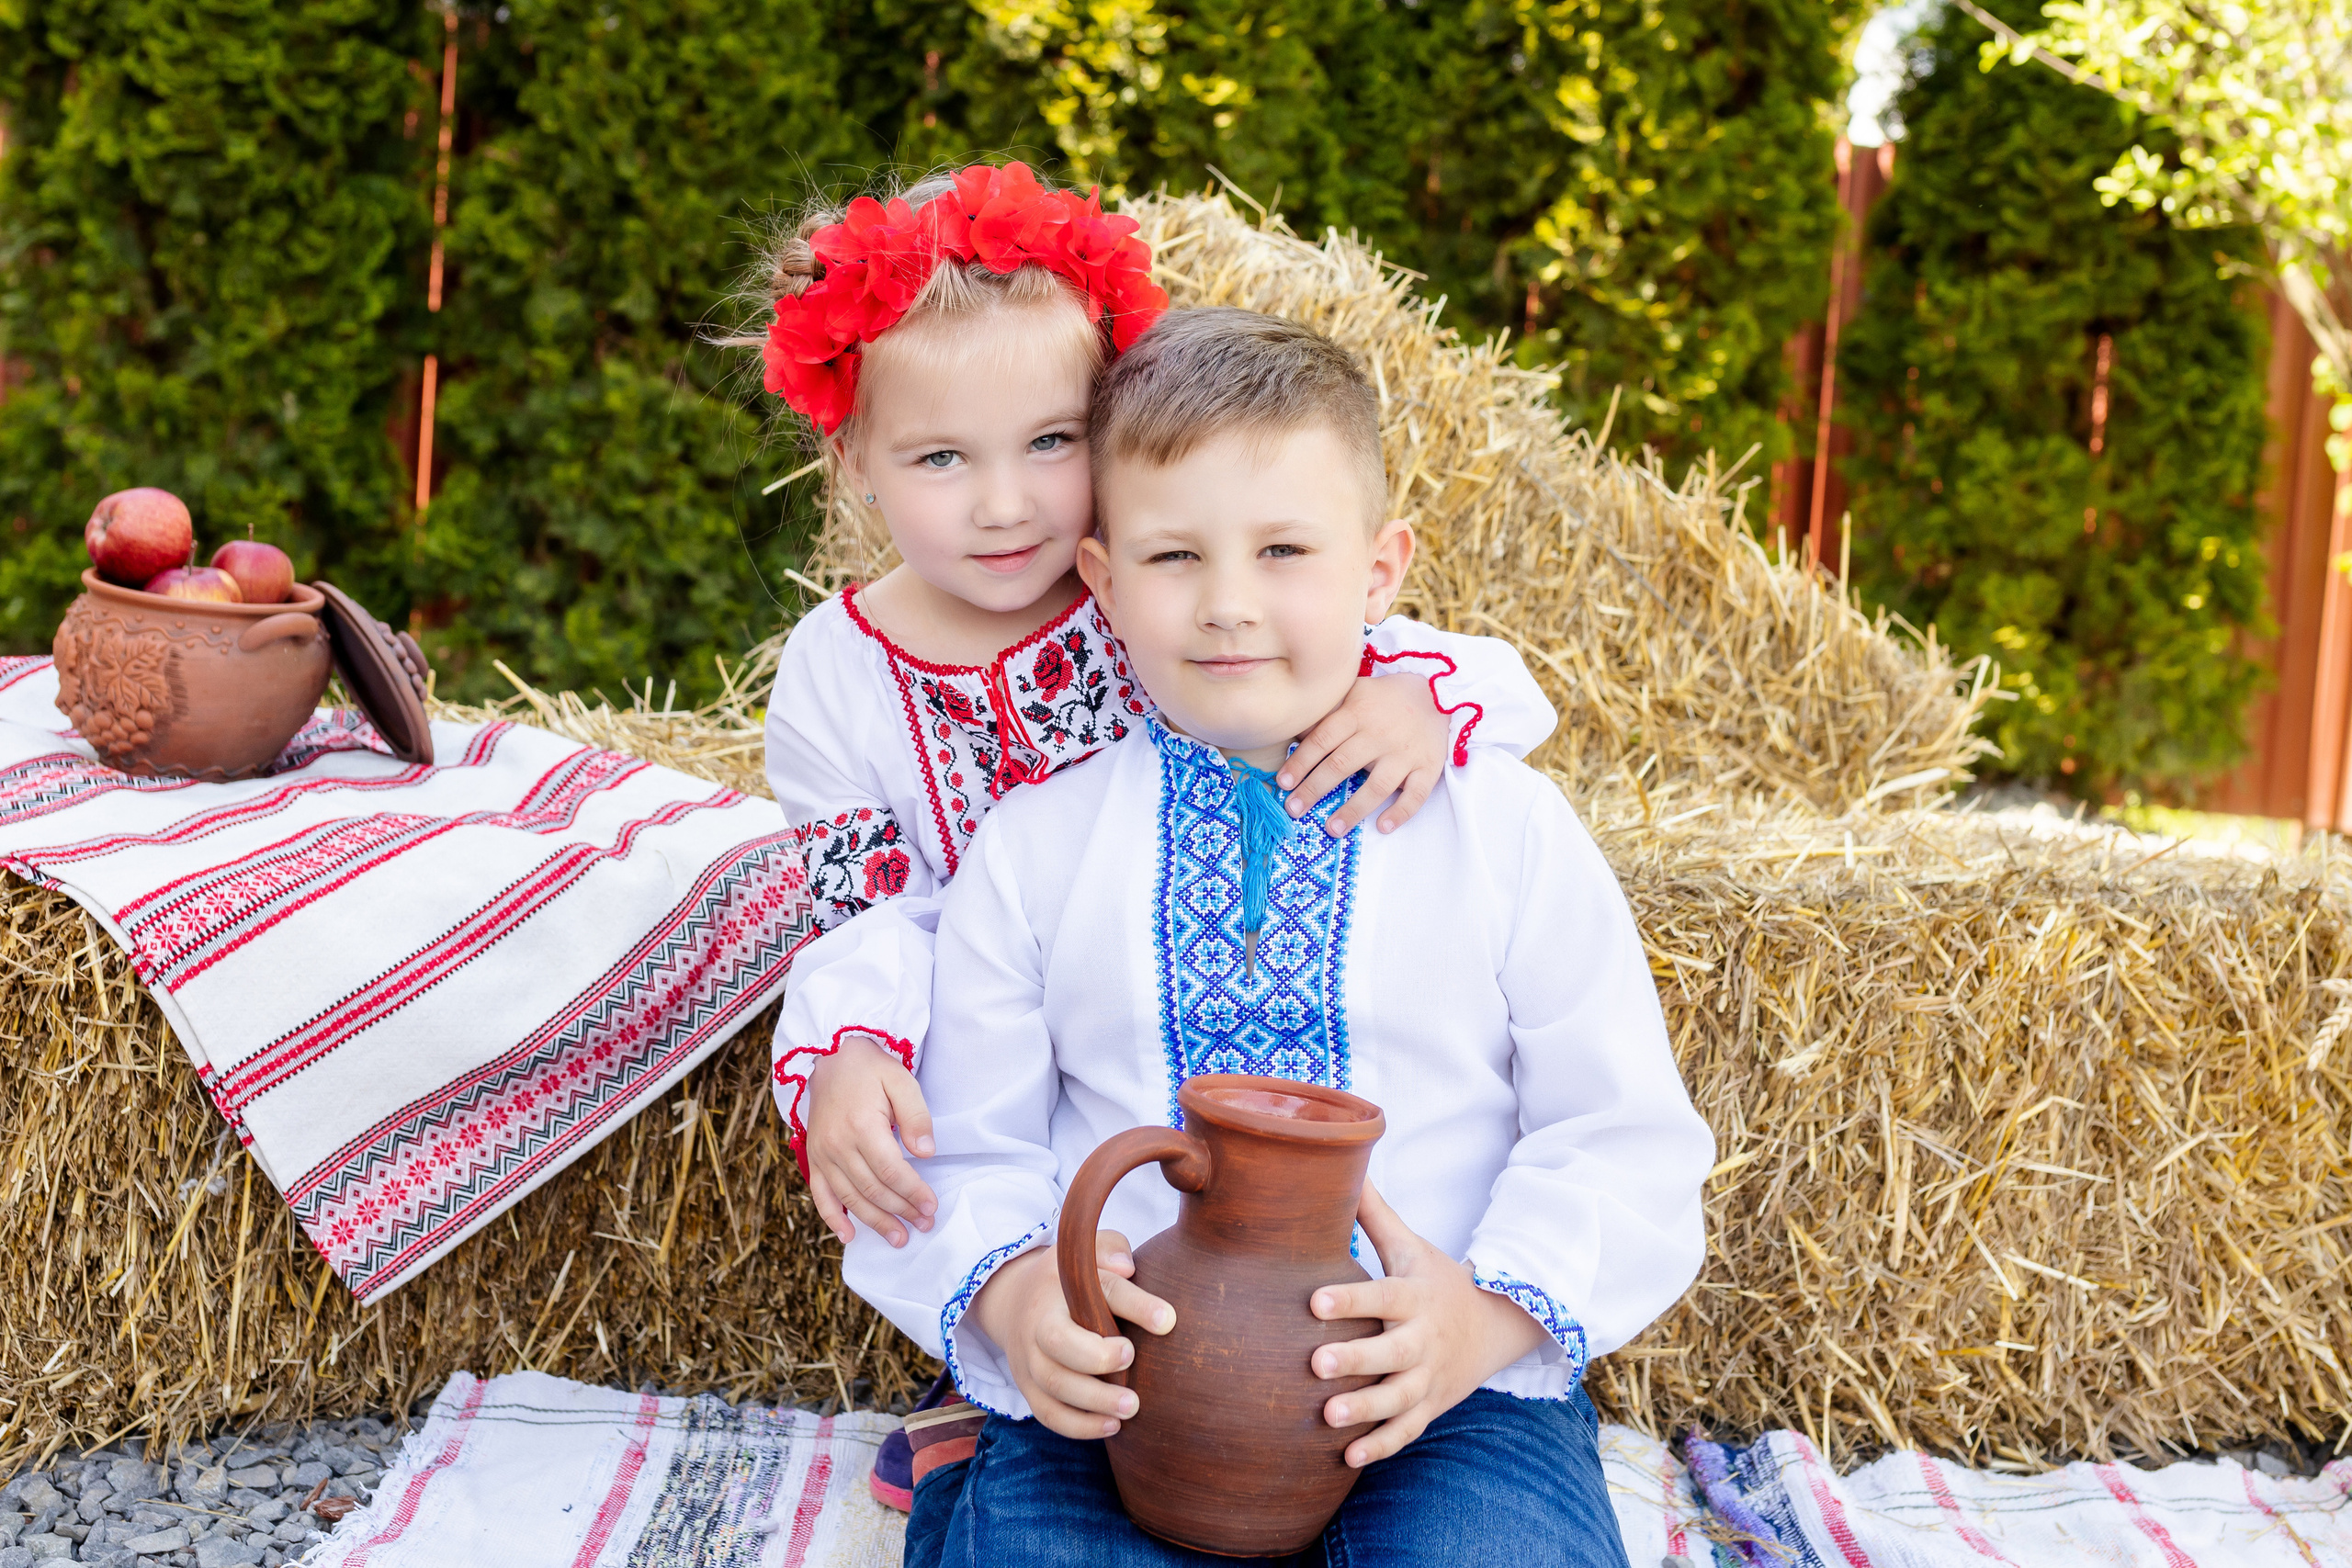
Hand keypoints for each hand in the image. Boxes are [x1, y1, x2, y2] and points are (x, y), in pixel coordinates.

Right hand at [804, 1032, 935, 1246]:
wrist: (830, 1055)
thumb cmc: (871, 1068)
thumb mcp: (901, 1081)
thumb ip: (916, 1116)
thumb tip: (925, 1152)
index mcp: (862, 1126)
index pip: (891, 1171)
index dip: (913, 1192)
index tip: (931, 1206)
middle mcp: (837, 1145)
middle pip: (872, 1189)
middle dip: (901, 1211)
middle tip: (924, 1224)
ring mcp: (822, 1153)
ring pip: (850, 1197)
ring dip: (875, 1221)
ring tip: (898, 1238)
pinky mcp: (813, 1156)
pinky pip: (819, 1194)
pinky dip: (833, 1218)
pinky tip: (849, 1236)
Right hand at [968, 1232, 1177, 1440]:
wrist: (1016, 1304)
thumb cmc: (1069, 1280)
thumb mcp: (1087, 1253)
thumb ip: (1110, 1249)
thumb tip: (1127, 1266)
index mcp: (1058, 1285)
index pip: (1098, 1291)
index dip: (1134, 1304)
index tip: (1168, 1320)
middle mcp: (1037, 1323)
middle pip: (1058, 1343)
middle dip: (1096, 1357)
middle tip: (1132, 1359)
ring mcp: (1029, 1360)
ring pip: (1054, 1385)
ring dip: (1093, 1401)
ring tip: (1132, 1407)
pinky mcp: (1029, 1389)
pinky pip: (1049, 1414)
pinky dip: (1078, 1426)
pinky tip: (1111, 1426)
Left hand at [1278, 671, 1448, 836]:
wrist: (1438, 692)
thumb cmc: (1385, 698)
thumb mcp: (1354, 693)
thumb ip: (1328, 712)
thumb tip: (1294, 734)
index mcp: (1357, 713)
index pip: (1322, 740)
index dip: (1300, 762)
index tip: (1282, 783)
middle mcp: (1379, 734)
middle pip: (1342, 764)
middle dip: (1314, 789)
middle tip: (1293, 810)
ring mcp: (1405, 753)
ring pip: (1377, 785)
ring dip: (1353, 810)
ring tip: (1332, 829)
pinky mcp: (1428, 766)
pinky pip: (1416, 794)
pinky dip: (1401, 812)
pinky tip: (1383, 826)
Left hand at [1309, 1182, 1551, 1467]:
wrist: (1494, 1326)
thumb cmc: (1436, 1280)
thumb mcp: (1412, 1246)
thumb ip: (1374, 1213)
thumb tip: (1344, 1160)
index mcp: (1414, 1296)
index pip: (1381, 1296)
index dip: (1350, 1298)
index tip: (1314, 1300)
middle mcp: (1423, 1339)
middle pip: (1391, 1352)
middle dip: (1356, 1358)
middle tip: (1316, 1363)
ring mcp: (1429, 1378)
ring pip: (1398, 1399)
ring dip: (1365, 1409)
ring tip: (1327, 1416)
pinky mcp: (1429, 1407)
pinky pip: (1407, 1431)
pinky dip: (1381, 1447)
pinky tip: (1348, 1458)